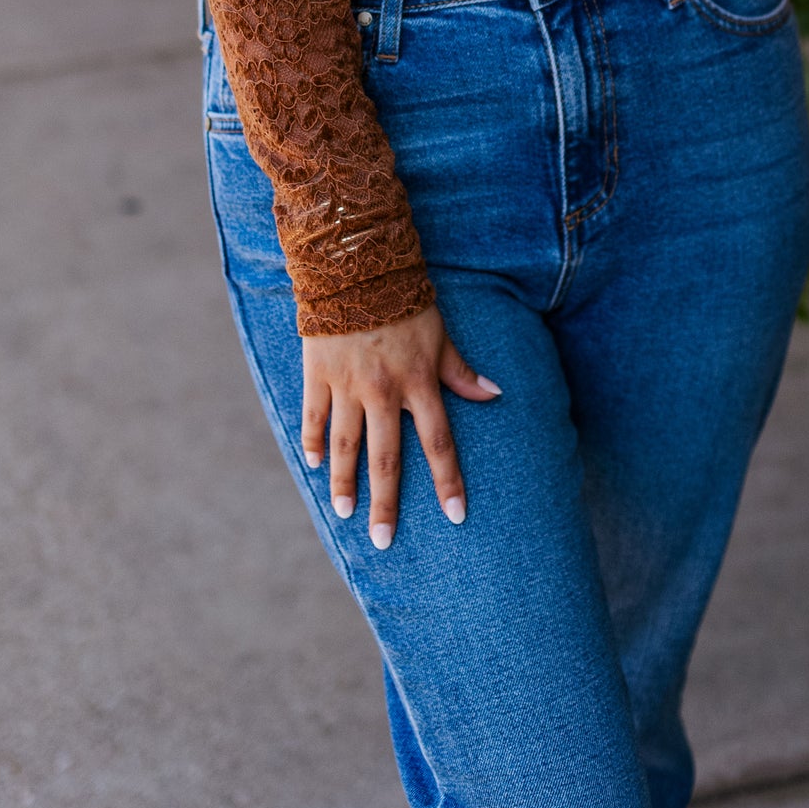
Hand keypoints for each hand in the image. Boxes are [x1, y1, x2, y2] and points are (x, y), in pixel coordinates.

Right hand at [302, 305, 501, 548]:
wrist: (357, 265)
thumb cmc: (406, 301)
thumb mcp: (440, 335)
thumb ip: (461, 371)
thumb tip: (495, 394)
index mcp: (418, 382)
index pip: (439, 442)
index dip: (449, 481)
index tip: (456, 516)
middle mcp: (383, 390)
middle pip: (386, 458)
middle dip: (386, 503)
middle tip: (383, 542)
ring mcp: (347, 384)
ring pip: (345, 445)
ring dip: (345, 482)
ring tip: (345, 513)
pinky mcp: (318, 372)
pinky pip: (314, 415)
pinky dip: (312, 441)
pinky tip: (313, 464)